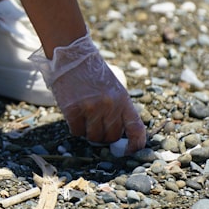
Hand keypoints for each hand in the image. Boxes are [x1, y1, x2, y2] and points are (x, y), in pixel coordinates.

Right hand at [30, 34, 146, 153]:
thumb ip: (118, 109)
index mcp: (123, 100)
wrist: (72, 56)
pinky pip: (76, 131)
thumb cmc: (92, 73)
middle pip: (110, 137)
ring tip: (84, 117)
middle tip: (96, 125)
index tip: (128, 152)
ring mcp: (91, 108)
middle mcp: (110, 106)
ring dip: (88, 132)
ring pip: (93, 137)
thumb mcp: (113, 89)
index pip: (136, 129)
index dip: (135, 145)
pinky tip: (74, 114)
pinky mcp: (73, 110)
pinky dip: (75, 127)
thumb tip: (115, 136)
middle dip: (103, 136)